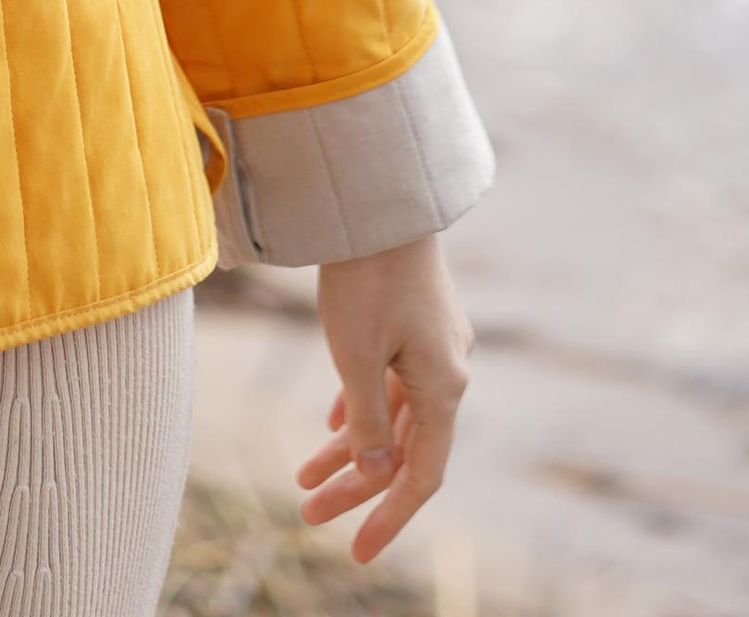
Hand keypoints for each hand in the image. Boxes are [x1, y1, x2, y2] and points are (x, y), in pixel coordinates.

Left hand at [294, 233, 470, 565]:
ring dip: (350, 448)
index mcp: (442, 386)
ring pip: (391, 414)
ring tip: (303, 479)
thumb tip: (373, 472)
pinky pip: (389, 381)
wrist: (378, 195)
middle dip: (356, 486)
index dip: (389, 517)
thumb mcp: (356, 354)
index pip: (420, 474)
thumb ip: (365, 420)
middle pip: (402, 448)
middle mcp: (445, 369)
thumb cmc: (366, 274)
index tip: (357, 553)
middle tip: (308, 514)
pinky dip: (359, 406)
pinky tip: (332, 424)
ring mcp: (432, 344)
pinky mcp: (414, 320)